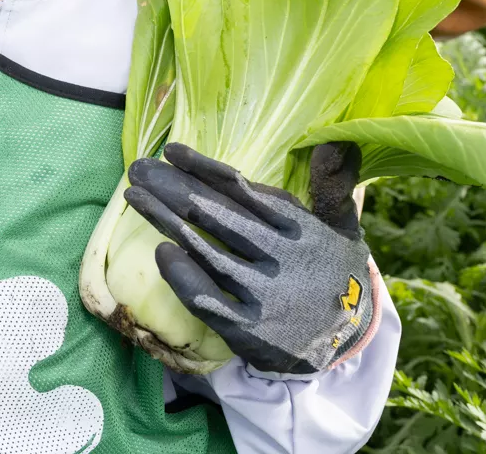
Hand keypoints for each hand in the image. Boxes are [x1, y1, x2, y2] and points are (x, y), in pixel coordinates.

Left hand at [124, 142, 376, 374]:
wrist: (350, 344)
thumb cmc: (335, 273)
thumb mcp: (344, 229)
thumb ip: (335, 186)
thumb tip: (335, 142)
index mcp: (299, 228)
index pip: (243, 191)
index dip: (204, 168)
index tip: (170, 151)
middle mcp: (281, 258)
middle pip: (216, 215)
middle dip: (172, 188)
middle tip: (138, 169)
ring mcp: (264, 295)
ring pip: (205, 250)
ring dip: (166, 221)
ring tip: (135, 197)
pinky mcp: (249, 330)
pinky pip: (207, 298)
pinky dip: (183, 275)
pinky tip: (162, 251)